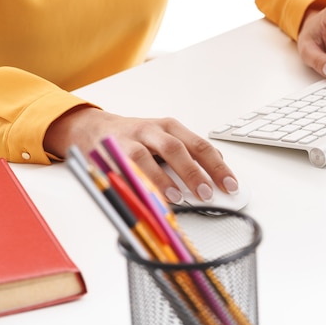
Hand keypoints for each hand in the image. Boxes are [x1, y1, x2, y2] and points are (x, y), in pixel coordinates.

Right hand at [44, 106, 238, 203]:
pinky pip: (125, 168)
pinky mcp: (112, 152)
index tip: (231, 185)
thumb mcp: (165, 138)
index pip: (201, 146)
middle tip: (208, 193)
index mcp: (172, 127)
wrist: (94, 127)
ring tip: (178, 197)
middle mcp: (154, 130)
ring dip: (164, 179)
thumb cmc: (136, 137)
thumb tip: (216, 170)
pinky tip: (146, 195)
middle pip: (179, 149)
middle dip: (195, 172)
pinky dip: (137, 182)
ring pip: (149, 157)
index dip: (217, 166)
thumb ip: (189, 153)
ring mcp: (132, 140)